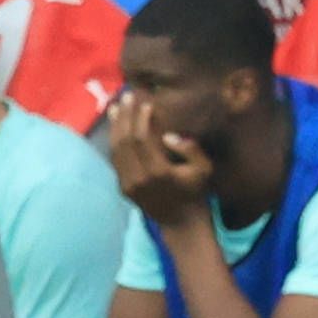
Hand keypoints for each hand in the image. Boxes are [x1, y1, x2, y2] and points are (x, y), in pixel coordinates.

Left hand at [106, 92, 215, 223]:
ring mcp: (127, 184)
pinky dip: (113, 141)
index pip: (141, 139)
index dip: (140, 118)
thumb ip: (190, 149)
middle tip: (126, 96)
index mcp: (158, 172)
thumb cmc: (196, 192)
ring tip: (116, 107)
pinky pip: (115, 160)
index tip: (145, 102)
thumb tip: (169, 135)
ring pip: (115, 150)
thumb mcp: (204, 169)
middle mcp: (137, 178)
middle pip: (124, 141)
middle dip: (124, 116)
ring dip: (115, 126)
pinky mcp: (122, 187)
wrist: (181, 222)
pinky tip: (115, 127)